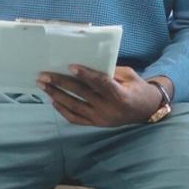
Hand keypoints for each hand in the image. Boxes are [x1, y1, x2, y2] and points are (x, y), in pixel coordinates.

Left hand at [38, 66, 167, 126]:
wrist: (146, 110)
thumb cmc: (137, 88)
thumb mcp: (129, 75)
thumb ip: (110, 71)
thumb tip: (87, 63)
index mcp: (121, 95)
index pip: (100, 83)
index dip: (86, 75)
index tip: (70, 66)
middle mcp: (109, 109)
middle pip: (82, 94)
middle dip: (61, 83)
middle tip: (44, 75)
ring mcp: (101, 119)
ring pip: (75, 107)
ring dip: (57, 95)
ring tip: (43, 86)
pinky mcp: (96, 124)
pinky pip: (76, 119)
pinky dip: (63, 110)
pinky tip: (53, 101)